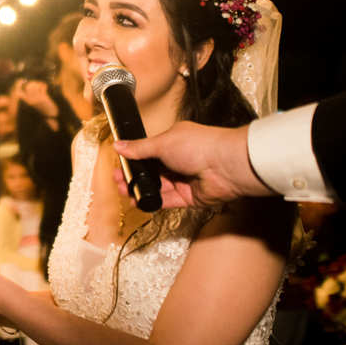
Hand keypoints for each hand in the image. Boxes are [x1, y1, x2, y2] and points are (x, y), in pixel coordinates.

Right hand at [16, 80, 57, 118]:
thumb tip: (29, 84)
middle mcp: (30, 100)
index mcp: (27, 100)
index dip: (18, 85)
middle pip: (28, 87)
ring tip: (41, 85)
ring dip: (39, 84)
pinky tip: (45, 86)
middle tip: (37, 84)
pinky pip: (42, 87)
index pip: (19, 92)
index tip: (20, 80)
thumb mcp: (33, 101)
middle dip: (32, 83)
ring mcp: (36, 99)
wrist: (49, 111)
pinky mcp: (43, 98)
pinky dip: (44, 85)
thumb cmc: (41, 104)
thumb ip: (30, 94)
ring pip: (35, 86)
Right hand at [112, 122, 272, 207]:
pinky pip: (167, 201)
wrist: (226, 166)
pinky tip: (139, 202)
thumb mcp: (163, 143)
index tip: (121, 164)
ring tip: (124, 191)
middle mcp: (178, 161)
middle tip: (119, 180)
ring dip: (141, 189)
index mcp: (173, 143)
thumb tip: (119, 145)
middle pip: (151, 171)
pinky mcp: (188, 197)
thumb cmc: (199, 146)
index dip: (134, 159)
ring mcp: (183, 179)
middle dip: (134, 176)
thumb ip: (140, 148)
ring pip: (157, 187)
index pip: (149, 152)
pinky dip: (153, 202)